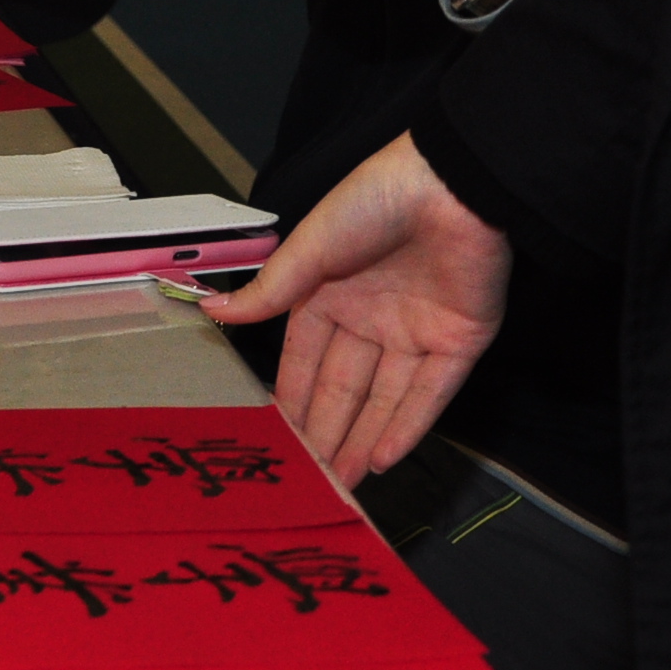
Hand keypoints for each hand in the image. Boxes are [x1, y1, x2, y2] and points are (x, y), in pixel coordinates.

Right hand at [202, 134, 511, 486]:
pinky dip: (408, 426)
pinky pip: (431, 393)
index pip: (304, 361)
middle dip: (324, 432)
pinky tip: (382, 459)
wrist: (452, 184)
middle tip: (303, 481)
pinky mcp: (459, 341)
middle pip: (343, 388)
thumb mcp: (309, 248)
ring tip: (339, 485)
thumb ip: (269, 292)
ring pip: (384, 399)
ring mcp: (416, 333)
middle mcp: (371, 320)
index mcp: (329, 296)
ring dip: (362, 440)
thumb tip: (211, 310)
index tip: (271, 441)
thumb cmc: (373, 202)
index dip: (289, 400)